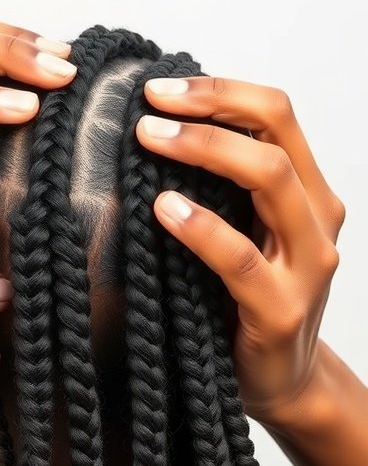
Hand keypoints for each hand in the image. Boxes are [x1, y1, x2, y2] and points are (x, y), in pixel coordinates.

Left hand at [135, 76, 345, 421]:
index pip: (275, 113)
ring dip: (204, 148)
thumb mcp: (242, 227)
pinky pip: (240, 257)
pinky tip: (163, 208)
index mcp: (306, 188)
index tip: (159, 87)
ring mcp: (307, 263)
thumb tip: (154, 122)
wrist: (278, 379)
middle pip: (274, 134)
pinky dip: (200, 226)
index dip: (220, 89)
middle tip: (148, 104)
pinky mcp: (281, 308)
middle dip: (209, 107)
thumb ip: (219, 183)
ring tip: (150, 137)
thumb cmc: (246, 295)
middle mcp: (317, 217)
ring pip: (268, 179)